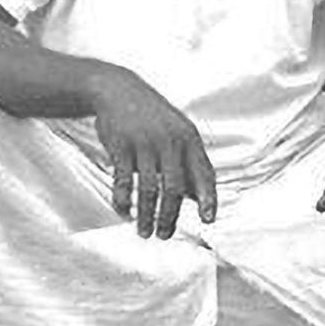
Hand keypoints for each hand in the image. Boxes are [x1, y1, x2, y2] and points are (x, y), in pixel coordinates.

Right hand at [90, 66, 215, 239]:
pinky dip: (123, 201)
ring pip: (148, 189)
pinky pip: (122, 181)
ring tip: (144, 231)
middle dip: (169, 217)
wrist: (116, 90)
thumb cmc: (152, 117)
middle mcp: (169, 141)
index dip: (208, 199)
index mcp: (188, 138)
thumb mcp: (177, 131)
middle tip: (164, 234)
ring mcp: (144, 143)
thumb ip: (189, 162)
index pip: (203, 173)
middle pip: (174, 189)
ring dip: (146, 215)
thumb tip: (200, 198)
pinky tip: (124, 212)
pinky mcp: (120, 146)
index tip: (208, 219)